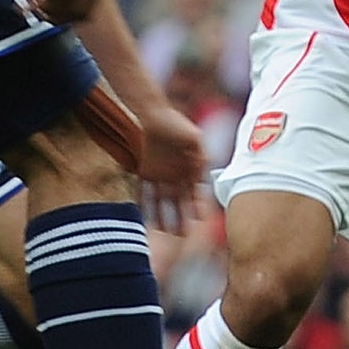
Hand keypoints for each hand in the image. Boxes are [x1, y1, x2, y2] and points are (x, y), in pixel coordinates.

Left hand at [136, 101, 205, 229]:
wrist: (153, 113)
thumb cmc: (177, 123)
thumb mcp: (194, 139)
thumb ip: (200, 157)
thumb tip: (204, 176)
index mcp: (190, 168)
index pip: (195, 192)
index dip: (197, 206)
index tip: (199, 221)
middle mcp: (177, 174)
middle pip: (179, 201)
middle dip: (181, 218)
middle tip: (182, 236)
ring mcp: (161, 174)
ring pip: (162, 200)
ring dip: (164, 216)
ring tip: (165, 232)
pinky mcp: (145, 170)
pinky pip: (144, 191)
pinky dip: (145, 204)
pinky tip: (145, 218)